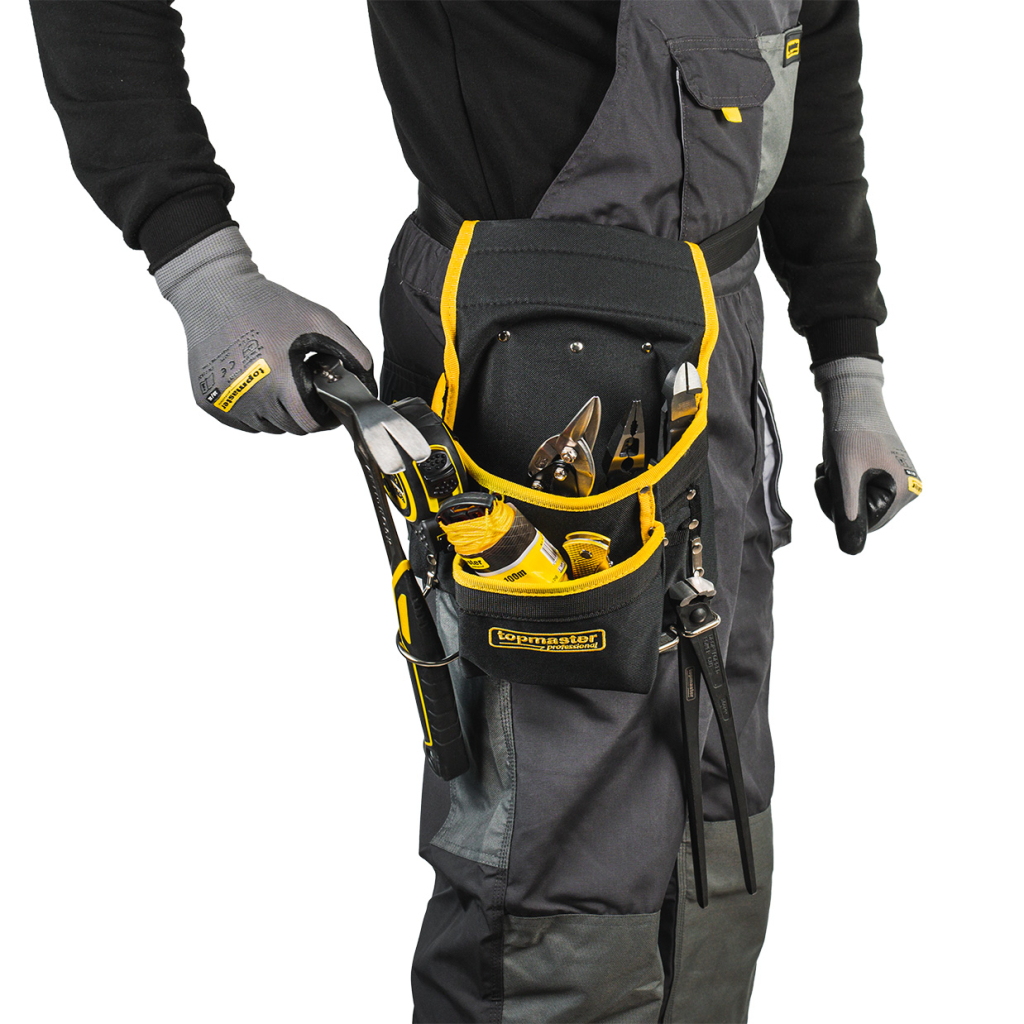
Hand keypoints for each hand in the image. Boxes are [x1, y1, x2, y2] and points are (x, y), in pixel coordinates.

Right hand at [155, 227, 374, 432]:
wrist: (216, 291)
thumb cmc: (267, 304)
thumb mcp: (320, 320)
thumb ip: (352, 350)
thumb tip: (366, 380)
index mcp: (278, 381)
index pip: (310, 423)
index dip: (325, 417)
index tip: (328, 405)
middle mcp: (249, 397)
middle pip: (289, 428)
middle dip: (304, 413)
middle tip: (303, 387)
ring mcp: (225, 402)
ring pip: (266, 427)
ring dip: (278, 413)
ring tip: (278, 381)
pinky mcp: (208, 401)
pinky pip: (242, 421)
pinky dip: (253, 410)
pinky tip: (256, 383)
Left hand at [813, 356, 920, 554]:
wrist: (851, 396)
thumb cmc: (848, 432)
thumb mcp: (844, 475)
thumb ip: (848, 511)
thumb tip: (851, 549)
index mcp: (903, 492)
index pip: (864, 524)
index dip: (839, 510)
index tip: (828, 483)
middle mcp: (907, 489)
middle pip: (860, 514)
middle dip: (836, 496)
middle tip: (828, 471)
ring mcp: (896, 480)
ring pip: (854, 501)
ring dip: (835, 486)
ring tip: (833, 462)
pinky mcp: (883, 471)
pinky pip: (855, 488)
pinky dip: (840, 478)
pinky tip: (836, 460)